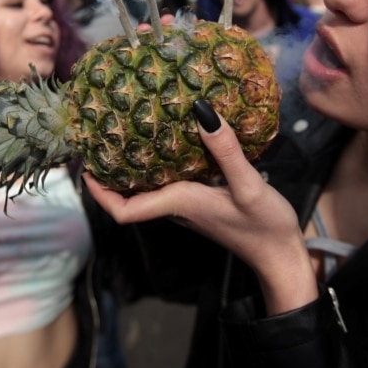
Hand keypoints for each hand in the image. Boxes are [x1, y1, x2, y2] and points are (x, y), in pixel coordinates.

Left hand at [83, 104, 318, 315]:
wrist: (282, 256)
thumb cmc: (264, 227)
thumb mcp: (248, 184)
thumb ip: (226, 149)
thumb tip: (201, 110)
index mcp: (179, 203)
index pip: (124, 210)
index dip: (100, 194)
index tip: (86, 170)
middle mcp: (178, 206)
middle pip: (131, 194)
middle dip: (112, 172)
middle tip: (102, 138)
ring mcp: (191, 205)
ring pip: (152, 186)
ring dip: (138, 165)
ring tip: (131, 131)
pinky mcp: (205, 201)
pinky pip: (174, 181)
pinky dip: (165, 163)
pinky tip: (177, 140)